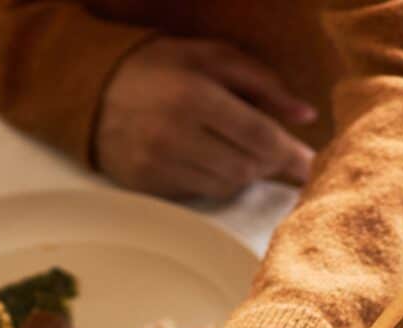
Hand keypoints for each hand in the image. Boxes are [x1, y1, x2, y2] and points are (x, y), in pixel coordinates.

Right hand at [94, 37, 316, 199]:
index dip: (291, 152)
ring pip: (227, 185)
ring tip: (240, 151)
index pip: (260, 137)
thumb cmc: (159, 68)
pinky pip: (201, 195)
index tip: (310, 161)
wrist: (93, 91)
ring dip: (244, 173)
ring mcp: (160, 165)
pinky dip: (216, 182)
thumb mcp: (210, 57)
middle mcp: (176, 136)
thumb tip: (305, 115)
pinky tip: (211, 161)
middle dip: (269, 164)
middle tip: (278, 155)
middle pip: (248, 167)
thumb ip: (262, 82)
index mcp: (195, 97)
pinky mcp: (149, 186)